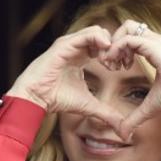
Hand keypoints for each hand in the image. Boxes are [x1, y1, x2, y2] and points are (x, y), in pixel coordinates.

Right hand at [7, 26, 127, 138]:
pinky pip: (87, 34)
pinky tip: (104, 56)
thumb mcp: (89, 105)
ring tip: (109, 62)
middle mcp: (75, 47)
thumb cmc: (57, 99)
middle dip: (115, 48)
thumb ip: (107, 113)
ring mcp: (70, 43)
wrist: (36, 99)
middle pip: (103, 35)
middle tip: (117, 65)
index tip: (120, 69)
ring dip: (109, 45)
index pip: (104, 45)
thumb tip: (124, 130)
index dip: (116, 54)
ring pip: (97, 30)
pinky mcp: (65, 44)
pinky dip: (100, 41)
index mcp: (81, 56)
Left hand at [101, 19, 160, 138]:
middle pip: (127, 26)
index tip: (114, 68)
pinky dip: (117, 49)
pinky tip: (118, 67)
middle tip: (110, 64)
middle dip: (113, 42)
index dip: (117, 50)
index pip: (131, 37)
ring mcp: (156, 41)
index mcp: (155, 50)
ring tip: (113, 65)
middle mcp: (155, 41)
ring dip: (114, 45)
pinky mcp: (155, 46)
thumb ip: (134, 118)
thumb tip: (122, 134)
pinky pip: (129, 39)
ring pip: (127, 27)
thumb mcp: (149, 108)